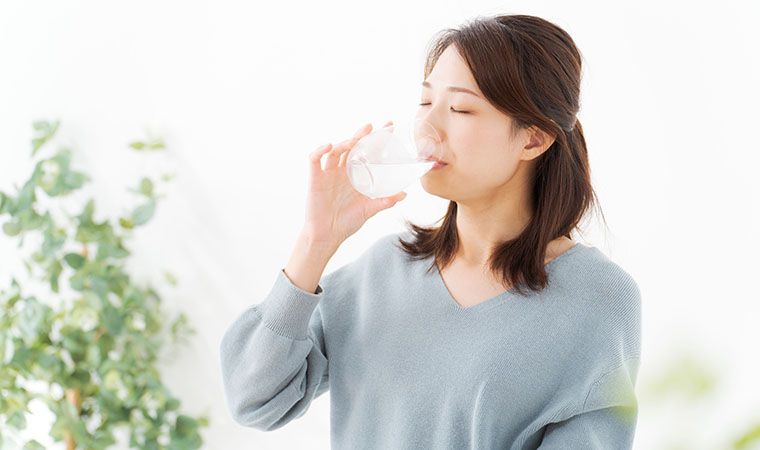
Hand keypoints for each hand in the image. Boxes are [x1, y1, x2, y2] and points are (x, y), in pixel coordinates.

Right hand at [302, 121, 407, 248]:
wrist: (328, 235)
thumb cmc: (347, 222)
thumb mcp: (370, 209)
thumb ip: (385, 201)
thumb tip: (404, 194)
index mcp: (355, 175)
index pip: (366, 151)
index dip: (376, 138)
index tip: (389, 126)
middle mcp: (342, 171)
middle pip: (351, 146)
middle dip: (361, 134)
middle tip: (371, 126)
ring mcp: (328, 174)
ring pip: (335, 151)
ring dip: (344, 143)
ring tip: (354, 140)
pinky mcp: (315, 179)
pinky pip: (315, 159)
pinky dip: (320, 150)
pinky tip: (329, 146)